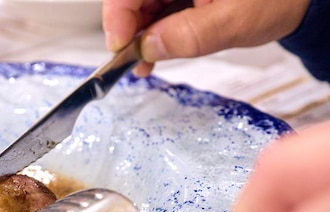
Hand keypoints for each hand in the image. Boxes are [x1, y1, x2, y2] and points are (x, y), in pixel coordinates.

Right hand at [102, 0, 310, 75]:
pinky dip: (152, 32)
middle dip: (128, 30)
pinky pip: (157, 9)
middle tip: (131, 61)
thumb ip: (190, 35)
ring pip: (142, 5)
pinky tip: (154, 51)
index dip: (118, 18)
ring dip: (138, 35)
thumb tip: (149, 48)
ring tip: (144, 63)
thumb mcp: (236, 21)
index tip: (120, 48)